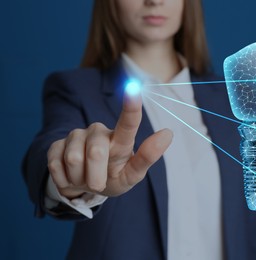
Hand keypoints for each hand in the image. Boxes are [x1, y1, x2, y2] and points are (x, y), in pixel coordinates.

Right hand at [47, 92, 172, 198]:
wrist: (85, 187)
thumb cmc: (114, 177)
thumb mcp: (132, 175)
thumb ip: (147, 157)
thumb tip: (168, 133)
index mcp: (120, 139)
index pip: (128, 122)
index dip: (130, 106)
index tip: (133, 88)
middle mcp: (99, 132)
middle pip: (96, 152)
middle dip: (96, 177)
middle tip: (98, 184)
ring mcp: (76, 136)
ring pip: (73, 159)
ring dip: (79, 178)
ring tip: (85, 177)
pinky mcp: (55, 145)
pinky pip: (56, 165)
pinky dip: (65, 180)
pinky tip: (70, 176)